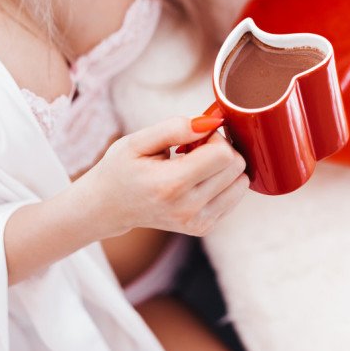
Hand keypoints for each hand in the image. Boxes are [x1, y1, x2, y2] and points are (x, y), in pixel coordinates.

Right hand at [75, 116, 248, 239]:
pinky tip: (198, 179)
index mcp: (170, 185)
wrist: (108, 208)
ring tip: (195, 165)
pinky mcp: (203, 227)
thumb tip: (211, 123)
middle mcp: (188, 208)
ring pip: (241, 182)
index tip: (195, 137)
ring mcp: (197, 222)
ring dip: (224, 167)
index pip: (223, 155)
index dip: (214, 137)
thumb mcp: (137, 141)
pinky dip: (223, 182)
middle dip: (221, 149)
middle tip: (194, 149)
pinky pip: (235, 195)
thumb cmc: (121, 169)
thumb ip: (174, 128)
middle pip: (237, 167)